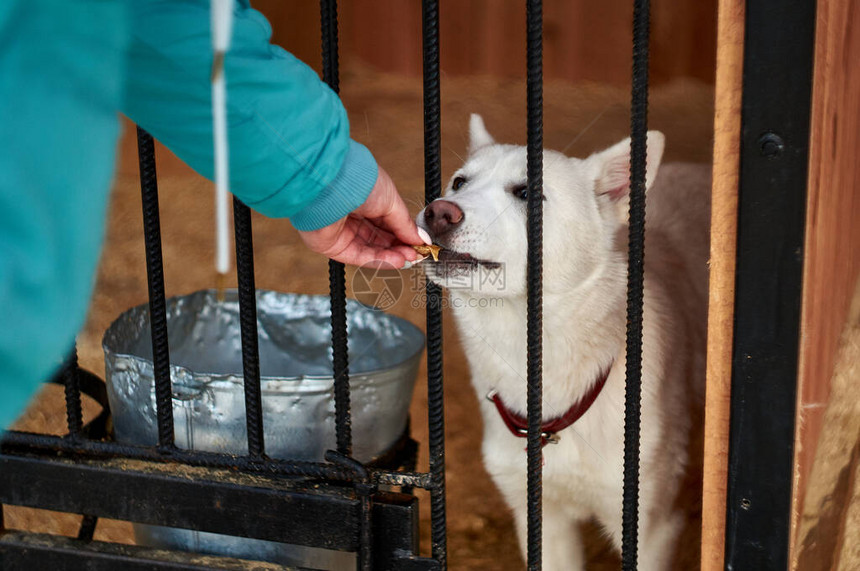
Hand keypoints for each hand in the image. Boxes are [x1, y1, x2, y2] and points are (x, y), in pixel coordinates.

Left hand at [298, 167, 428, 268]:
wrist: (333, 187)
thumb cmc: (360, 183)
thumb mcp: (392, 201)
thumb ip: (406, 224)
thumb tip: (420, 239)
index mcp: (367, 200)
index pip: (388, 223)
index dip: (405, 235)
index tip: (420, 244)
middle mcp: (353, 216)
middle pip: (380, 239)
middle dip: (400, 248)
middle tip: (417, 254)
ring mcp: (342, 231)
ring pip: (371, 250)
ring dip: (392, 256)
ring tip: (408, 259)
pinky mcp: (333, 246)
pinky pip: (359, 257)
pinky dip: (378, 261)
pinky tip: (395, 261)